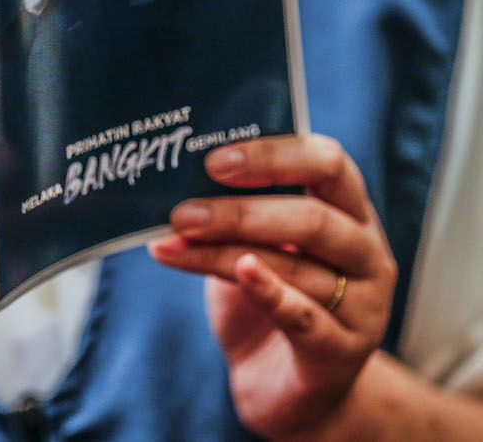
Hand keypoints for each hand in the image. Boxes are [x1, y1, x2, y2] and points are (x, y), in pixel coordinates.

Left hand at [150, 134, 396, 439]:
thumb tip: (174, 181)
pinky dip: (268, 292)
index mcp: (349, 211)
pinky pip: (304, 316)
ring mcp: (364, 305)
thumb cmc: (262, 300)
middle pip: (312, 217)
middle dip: (240, 211)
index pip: (327, 163)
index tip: (214, 161)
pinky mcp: (342, 352)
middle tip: (183, 213)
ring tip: (174, 243)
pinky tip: (239, 273)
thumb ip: (233, 212)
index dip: (273, 155)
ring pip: (295, 266)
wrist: (281, 385)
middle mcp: (366, 252)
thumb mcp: (248, 245)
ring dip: (225, 252)